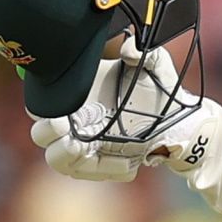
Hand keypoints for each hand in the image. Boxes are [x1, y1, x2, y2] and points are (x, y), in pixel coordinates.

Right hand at [29, 40, 213, 180]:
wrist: (180, 120)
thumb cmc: (158, 91)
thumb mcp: (155, 68)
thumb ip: (145, 53)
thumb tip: (130, 47)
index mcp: (77, 97)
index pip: (44, 102)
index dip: (42, 104)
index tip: (56, 106)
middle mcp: (74, 123)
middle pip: (41, 134)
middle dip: (47, 132)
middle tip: (65, 127)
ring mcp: (83, 146)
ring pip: (58, 160)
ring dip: (65, 156)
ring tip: (82, 148)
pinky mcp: (98, 165)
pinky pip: (91, 173)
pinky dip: (106, 170)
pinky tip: (130, 165)